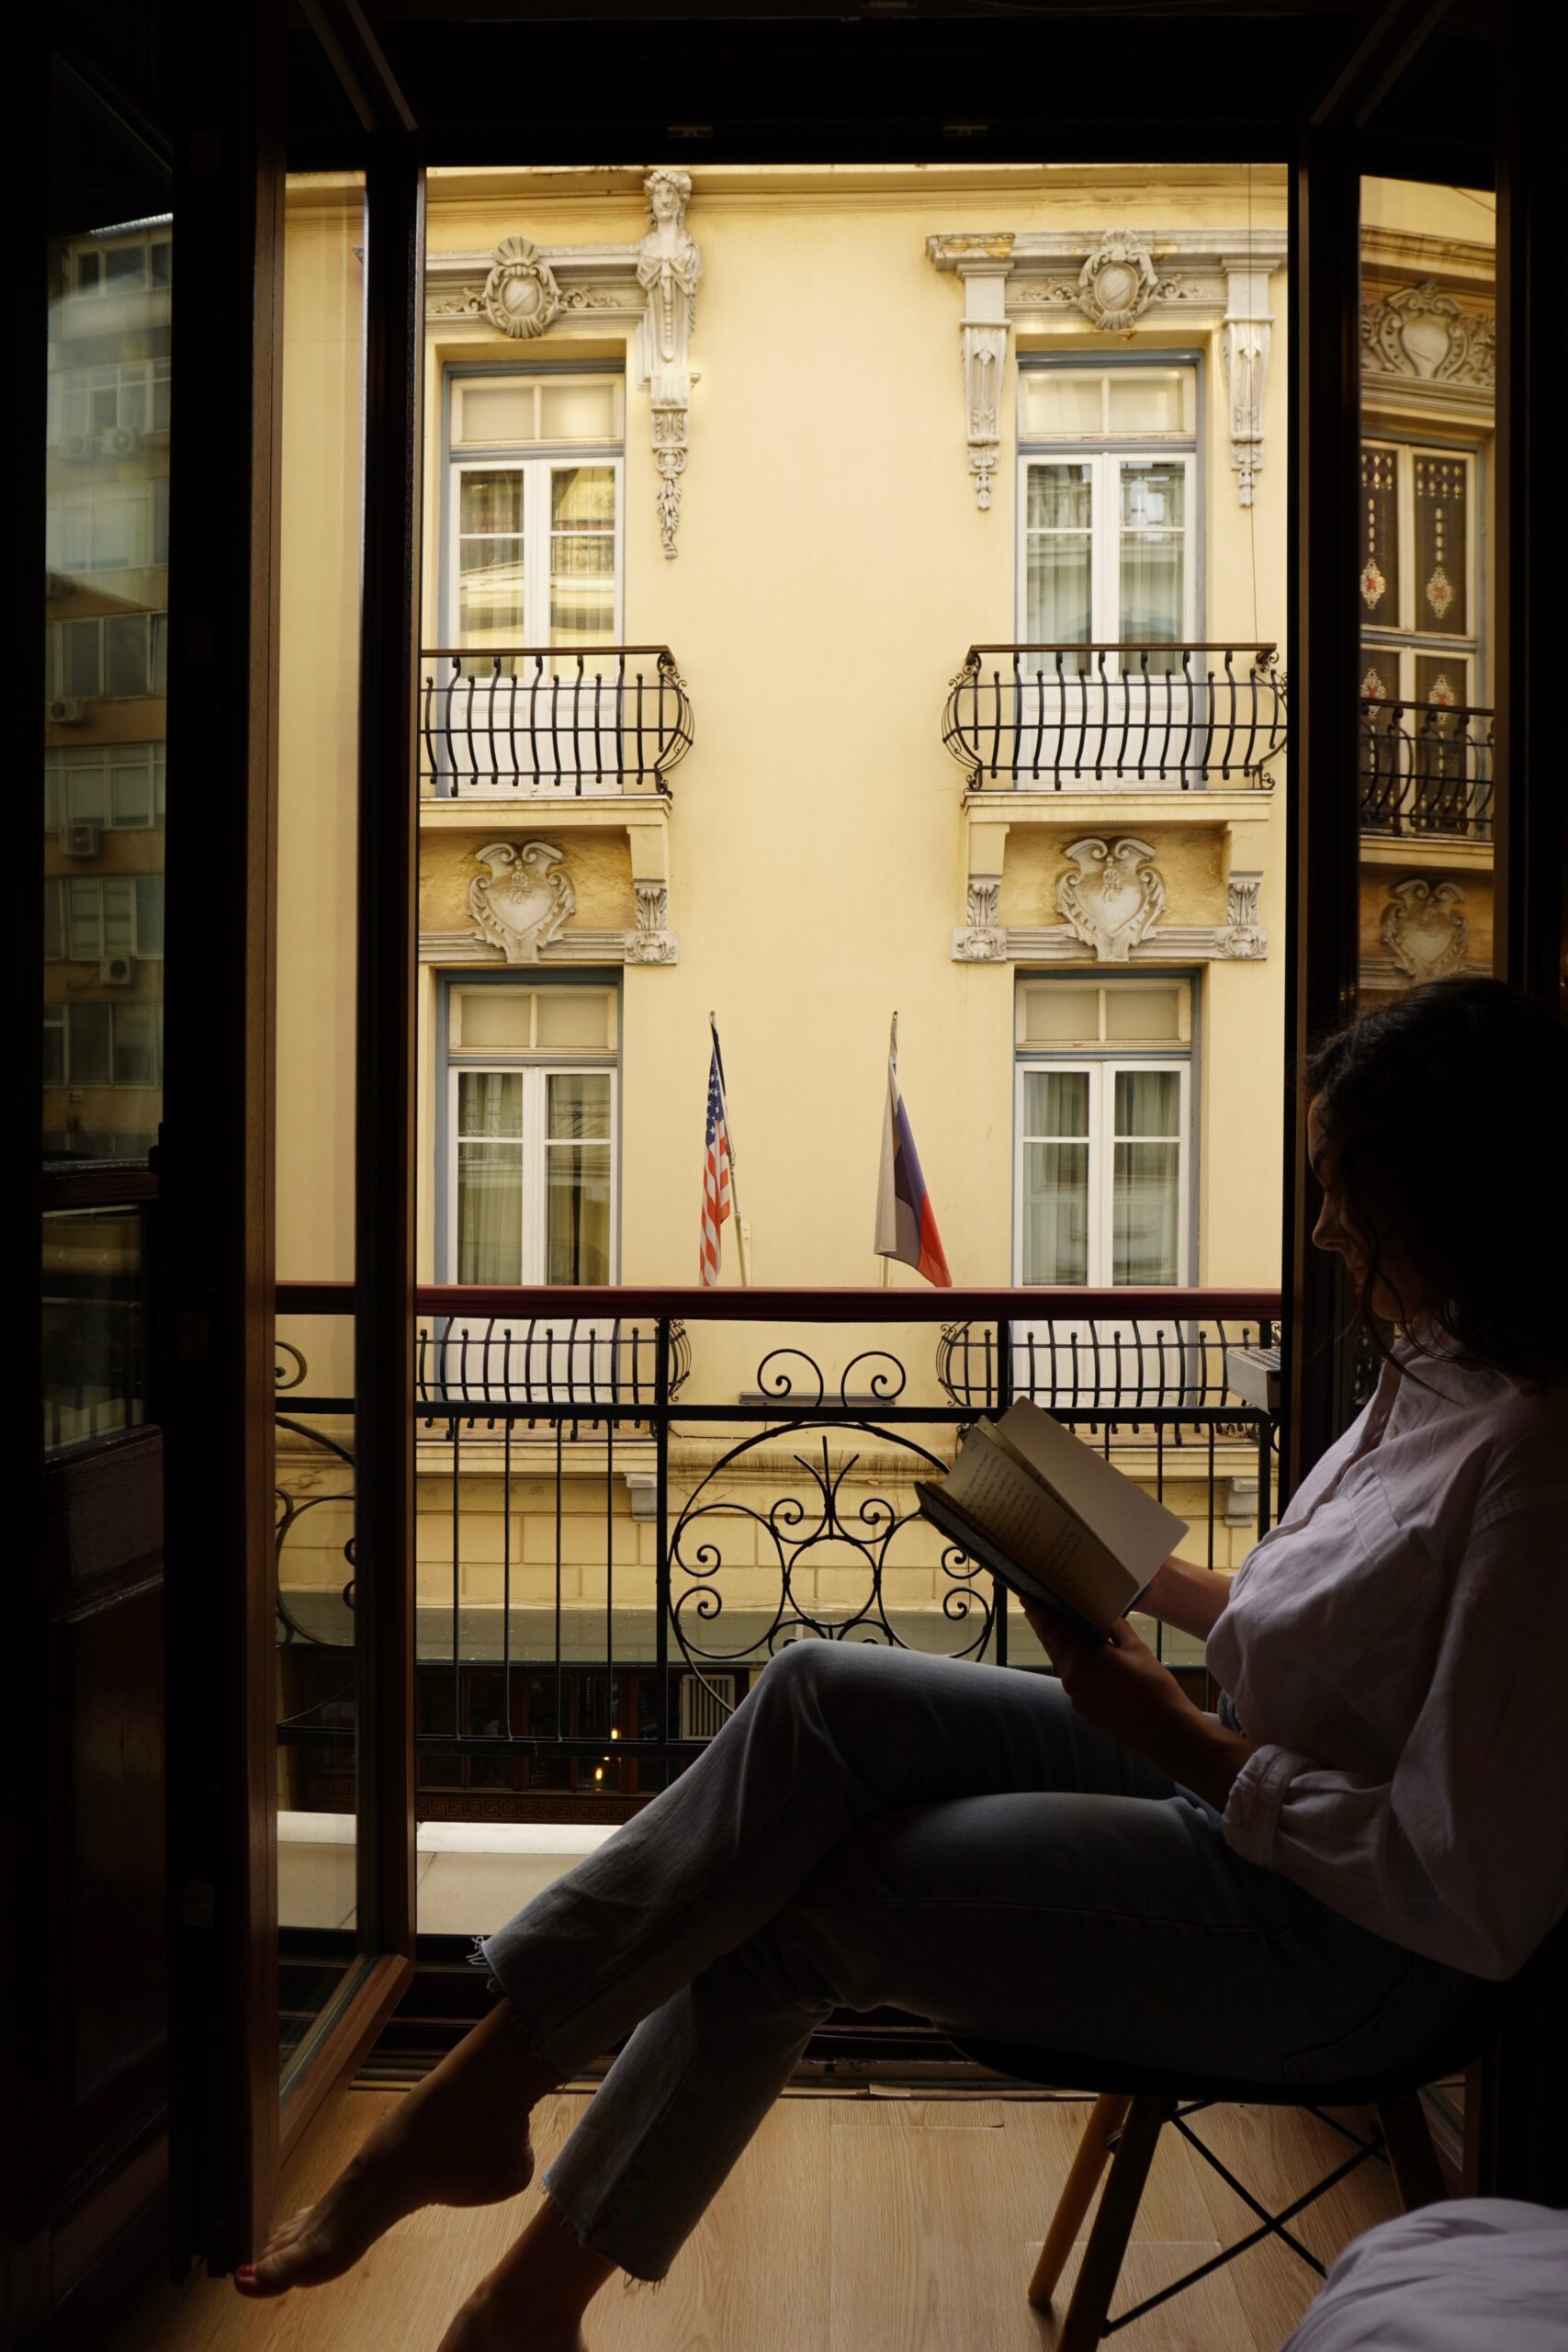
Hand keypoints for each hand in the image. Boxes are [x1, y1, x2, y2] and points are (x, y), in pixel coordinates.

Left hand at [1020, 1595, 1256, 1806]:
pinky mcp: (1082, 1708)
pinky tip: (1077, 1654)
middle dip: (1043, 1625)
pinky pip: (1071, 1678)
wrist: (1164, 1732)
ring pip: (1061, 1662)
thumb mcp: (1137, 1649)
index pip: (1054, 1628)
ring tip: (1053, 1625)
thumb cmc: (1154, 1686)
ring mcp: (1075, 1695)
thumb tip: (1104, 1612)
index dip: (1040, 1612)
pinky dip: (1069, 1662)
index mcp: (1084, 1658)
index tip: (1027, 1597)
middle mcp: (1072, 1677)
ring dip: (1055, 1643)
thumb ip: (1115, 1628)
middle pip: (1052, 1645)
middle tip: (1035, 1605)